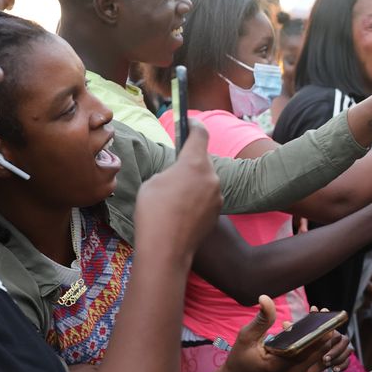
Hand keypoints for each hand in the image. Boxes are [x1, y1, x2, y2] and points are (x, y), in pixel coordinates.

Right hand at [135, 123, 221, 253]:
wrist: (166, 249)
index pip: (200, 134)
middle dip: (189, 163)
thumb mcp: (153, 182)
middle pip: (202, 161)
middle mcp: (211, 177)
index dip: (194, 125)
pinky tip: (181, 212)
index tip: (190, 122)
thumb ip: (170, 171)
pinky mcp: (218, 212)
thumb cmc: (153, 212)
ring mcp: (217, 196)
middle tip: (172, 172)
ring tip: (173, 198)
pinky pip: (206, 198)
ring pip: (205, 181)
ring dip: (193, 183)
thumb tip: (178, 175)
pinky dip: (196, 200)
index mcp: (194, 163)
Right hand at [219, 297, 351, 371]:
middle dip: (325, 331)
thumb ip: (261, 319)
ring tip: (320, 322)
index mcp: (280, 364)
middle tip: (320, 313)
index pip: (309, 346)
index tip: (319, 312)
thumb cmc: (240, 360)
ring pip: (324, 358)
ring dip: (325, 340)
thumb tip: (266, 298)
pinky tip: (316, 335)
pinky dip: (322, 349)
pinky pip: (320, 364)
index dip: (319, 328)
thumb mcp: (246, 337)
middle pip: (321, 351)